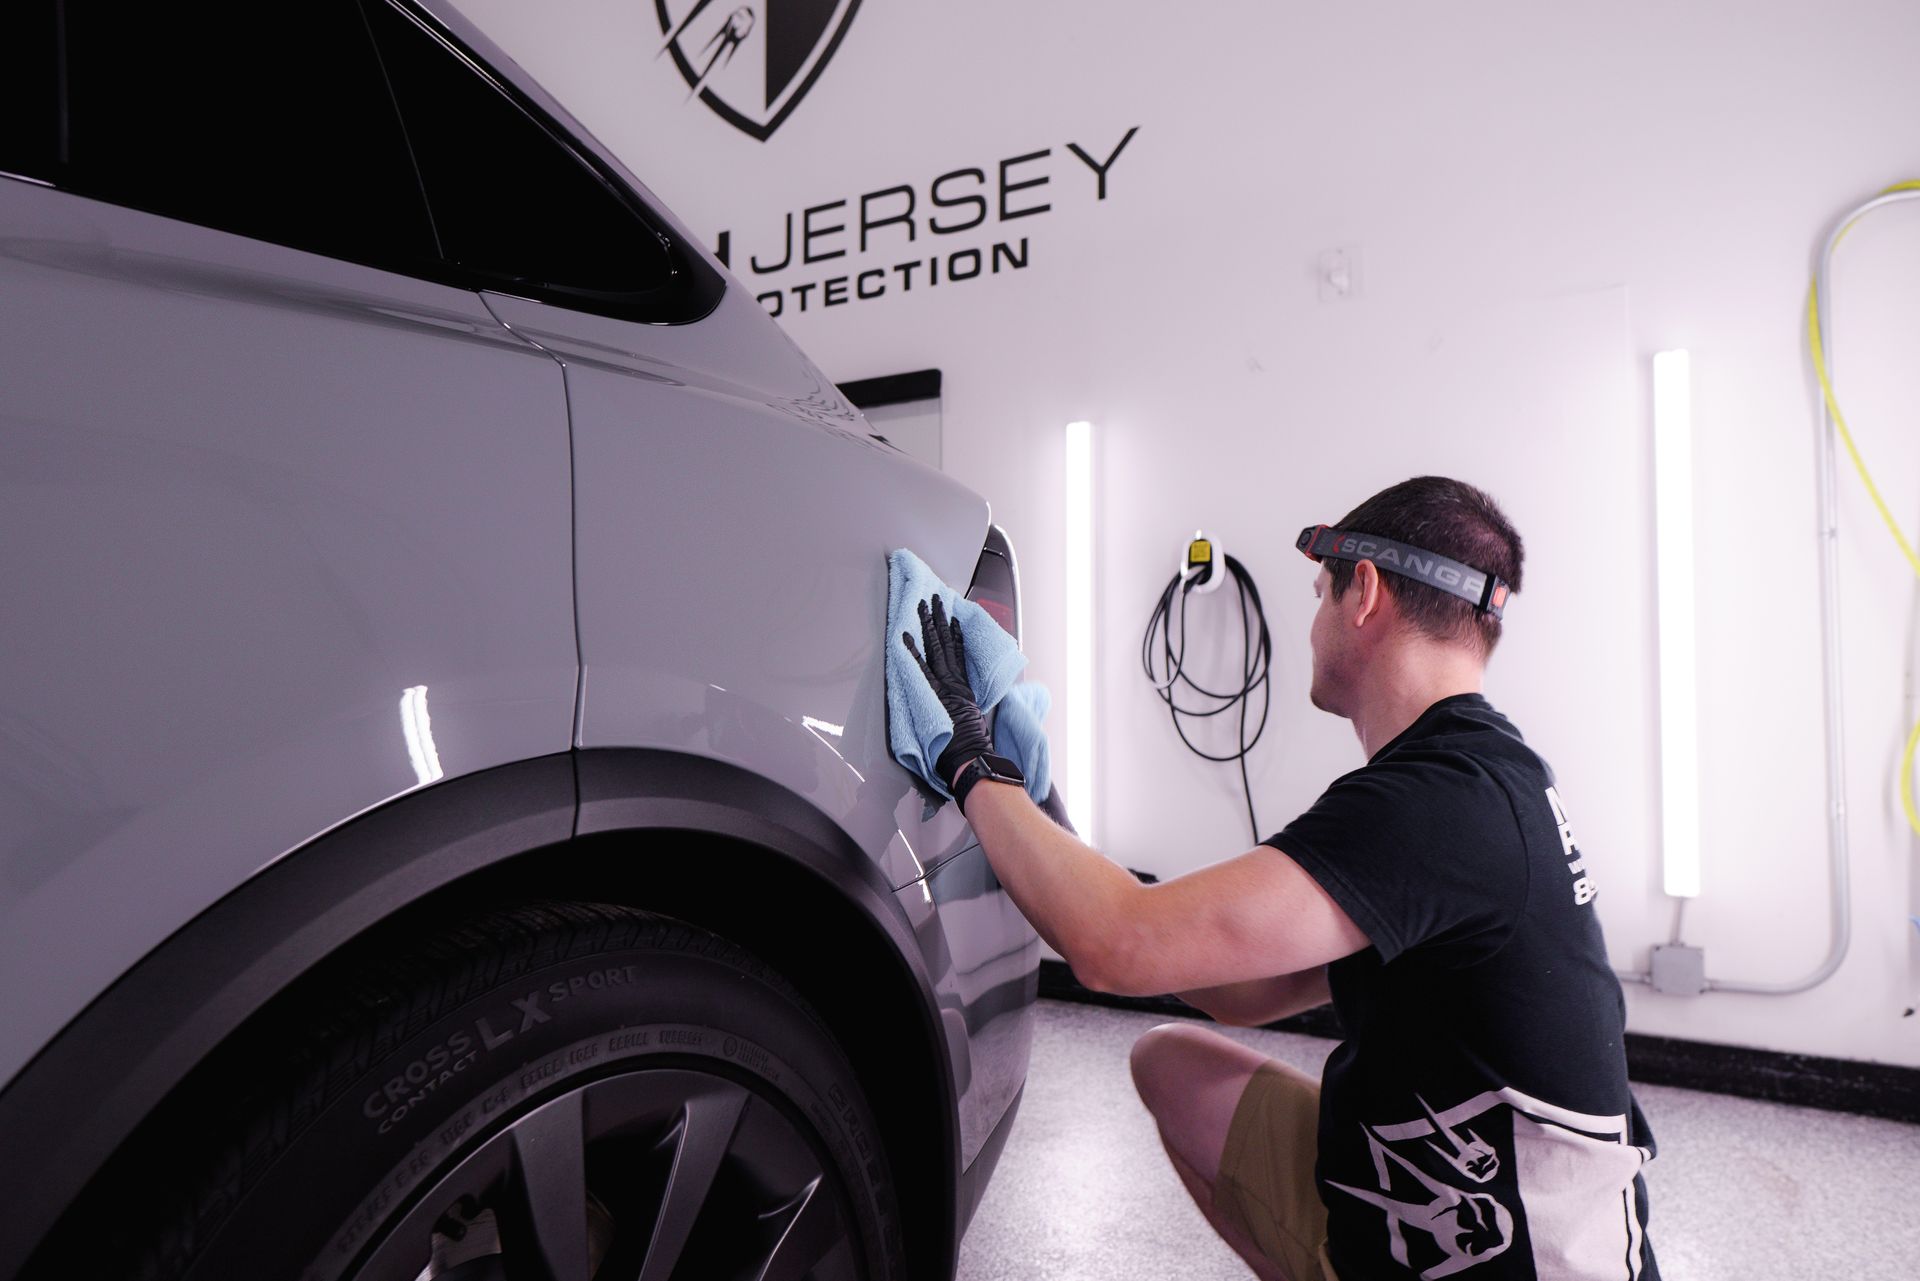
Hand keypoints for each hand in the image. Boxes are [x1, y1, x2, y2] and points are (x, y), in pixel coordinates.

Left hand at [901, 594, 991, 787]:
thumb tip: (961, 710)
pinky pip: (920, 668)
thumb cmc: (973, 749)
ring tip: (923, 606)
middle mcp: (956, 683)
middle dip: (941, 619)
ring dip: (929, 626)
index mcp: (965, 689)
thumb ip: (964, 710)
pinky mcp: (934, 695)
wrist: (972, 759)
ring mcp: (944, 687)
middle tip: (936, 599)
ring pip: (936, 649)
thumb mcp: (973, 724)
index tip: (953, 618)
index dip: (956, 634)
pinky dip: (912, 651)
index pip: (960, 654)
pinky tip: (904, 636)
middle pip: (947, 644)